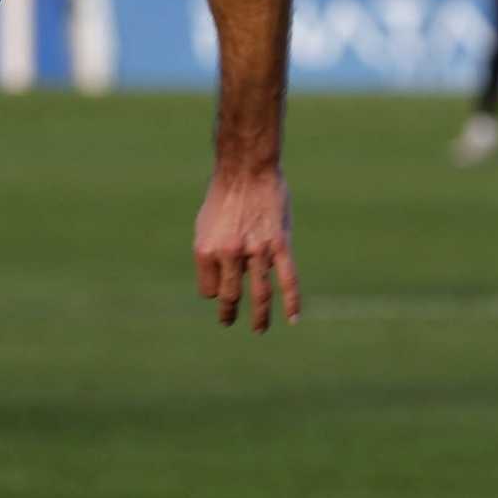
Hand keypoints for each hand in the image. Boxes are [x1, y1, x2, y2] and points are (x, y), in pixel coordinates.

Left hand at [195, 165, 299, 332]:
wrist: (246, 168)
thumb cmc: (223, 195)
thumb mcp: (204, 225)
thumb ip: (212, 254)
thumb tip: (220, 277)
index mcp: (206, 251)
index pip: (209, 290)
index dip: (214, 291)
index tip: (219, 287)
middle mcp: (229, 254)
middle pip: (230, 296)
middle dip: (229, 312)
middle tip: (229, 321)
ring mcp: (256, 251)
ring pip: (259, 294)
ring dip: (259, 317)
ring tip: (258, 330)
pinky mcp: (280, 245)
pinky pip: (288, 279)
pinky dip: (291, 301)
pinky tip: (292, 318)